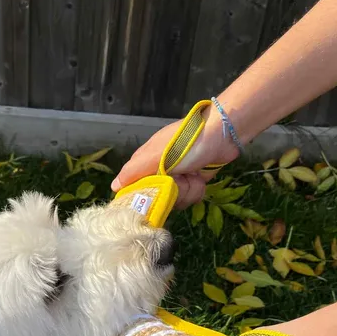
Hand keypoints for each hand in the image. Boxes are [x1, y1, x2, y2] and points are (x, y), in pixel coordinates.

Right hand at [111, 106, 238, 209]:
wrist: (223, 135)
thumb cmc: (186, 142)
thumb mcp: (156, 156)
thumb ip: (134, 171)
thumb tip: (113, 188)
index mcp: (145, 163)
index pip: (135, 188)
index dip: (143, 196)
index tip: (154, 196)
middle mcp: (159, 172)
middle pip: (157, 199)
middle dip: (171, 193)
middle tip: (179, 179)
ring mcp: (177, 178)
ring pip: (175, 201)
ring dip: (187, 191)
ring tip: (193, 175)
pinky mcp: (193, 181)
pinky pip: (189, 197)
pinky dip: (197, 190)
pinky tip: (201, 178)